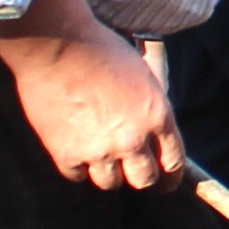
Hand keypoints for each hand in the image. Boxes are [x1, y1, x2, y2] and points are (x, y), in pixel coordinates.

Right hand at [0, 13, 182, 190]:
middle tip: (132, 173)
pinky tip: (74, 148)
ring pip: (110, 183)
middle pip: (143, 179)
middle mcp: (132, 138)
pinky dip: (77, 165)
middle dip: (140, 177)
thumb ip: (152, 103)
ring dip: (108, 172)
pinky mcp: (67, 155)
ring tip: (100, 156)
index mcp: (156, 115)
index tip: (166, 184)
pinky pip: (77, 175)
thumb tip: (156, 126)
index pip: (173, 161)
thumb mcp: (142, 70)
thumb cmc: (99, 47)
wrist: (56, 44)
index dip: (170, 176)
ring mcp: (99, 150)